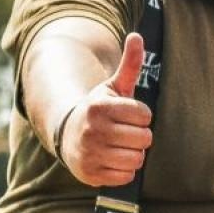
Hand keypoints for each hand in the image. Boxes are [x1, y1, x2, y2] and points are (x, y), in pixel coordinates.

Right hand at [56, 33, 153, 186]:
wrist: (68, 135)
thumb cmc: (99, 110)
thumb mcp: (113, 87)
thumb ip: (129, 64)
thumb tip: (137, 36)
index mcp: (99, 107)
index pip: (145, 116)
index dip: (141, 116)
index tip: (127, 115)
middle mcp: (92, 130)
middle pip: (145, 139)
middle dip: (139, 135)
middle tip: (123, 131)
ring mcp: (90, 153)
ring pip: (137, 159)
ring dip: (133, 153)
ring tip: (118, 145)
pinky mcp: (90, 174)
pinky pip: (127, 176)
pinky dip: (124, 170)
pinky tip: (111, 159)